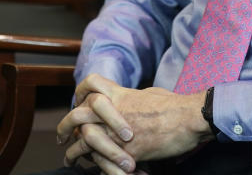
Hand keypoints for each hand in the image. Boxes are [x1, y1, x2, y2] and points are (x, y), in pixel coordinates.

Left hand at [57, 74, 211, 172]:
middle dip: (64, 125)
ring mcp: (117, 130)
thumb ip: (135, 97)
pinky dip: (92, 163)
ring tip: (69, 158)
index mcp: (121, 93)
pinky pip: (99, 158)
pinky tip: (89, 167)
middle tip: (61, 136)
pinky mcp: (125, 150)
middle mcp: (114, 110)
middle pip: (78, 113)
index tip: (76, 105)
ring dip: (72, 151)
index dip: (80, 94)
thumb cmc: (176, 105)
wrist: (190, 117)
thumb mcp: (152, 94)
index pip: (91, 85)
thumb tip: (132, 100)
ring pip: (82, 138)